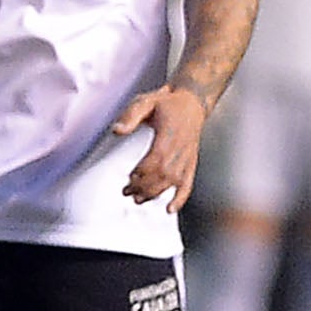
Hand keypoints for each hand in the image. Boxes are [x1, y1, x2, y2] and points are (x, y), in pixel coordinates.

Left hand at [114, 86, 210, 208]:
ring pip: (173, 182)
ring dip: (155, 194)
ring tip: (138, 199)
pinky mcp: (191, 162)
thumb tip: (117, 131)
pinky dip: (180, 199)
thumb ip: (130, 116)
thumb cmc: (167, 102)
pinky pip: (188, 184)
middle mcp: (181, 148)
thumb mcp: (145, 101)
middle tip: (127, 192)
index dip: (143, 172)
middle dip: (144, 187)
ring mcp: (188, 157)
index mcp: (169, 134)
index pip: (156, 159)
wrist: (192, 101)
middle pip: (163, 175)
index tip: (130, 177)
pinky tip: (170, 209)